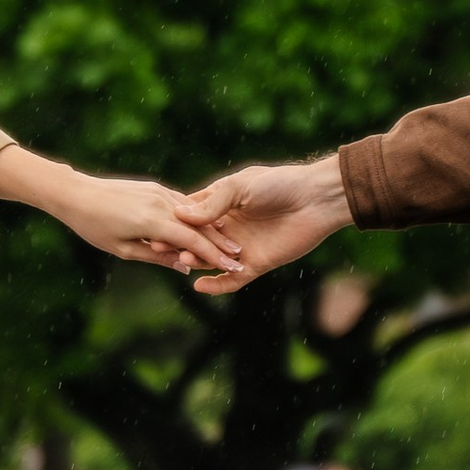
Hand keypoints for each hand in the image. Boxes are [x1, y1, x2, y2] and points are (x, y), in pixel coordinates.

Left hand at [0, 146, 243, 274]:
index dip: (216, 256)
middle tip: (241, 257)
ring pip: (193, 213)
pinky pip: (181, 203)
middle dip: (221, 242)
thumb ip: (156, 257)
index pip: (193, 242)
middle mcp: (160, 203)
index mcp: (152, 222)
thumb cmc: (93, 227)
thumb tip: (184, 268)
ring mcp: (158, 192)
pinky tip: (205, 225)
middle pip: (199, 226)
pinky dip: (195, 216)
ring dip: (211, 228)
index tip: (236, 268)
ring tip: (228, 243)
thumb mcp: (123, 249)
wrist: (75, 193)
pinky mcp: (154, 187)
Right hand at [177, 156, 350, 295]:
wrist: (316, 200)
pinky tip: (201, 286)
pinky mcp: (257, 264)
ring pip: (211, 260)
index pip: (190, 216)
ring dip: (196, 261)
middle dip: (179, 244)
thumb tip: (181, 215)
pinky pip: (232, 279)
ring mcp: (241, 248)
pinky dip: (217, 285)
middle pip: (196, 241)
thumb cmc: (280, 184)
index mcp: (221, 205)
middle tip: (160, 247)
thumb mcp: (241, 186)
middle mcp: (228, 228)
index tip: (153, 224)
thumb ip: (213, 203)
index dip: (173, 221)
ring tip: (183, 260)